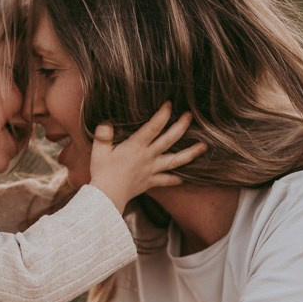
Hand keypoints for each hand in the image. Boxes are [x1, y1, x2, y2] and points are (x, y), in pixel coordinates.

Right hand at [89, 102, 204, 210]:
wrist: (106, 197)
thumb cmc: (101, 173)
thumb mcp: (99, 151)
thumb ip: (103, 135)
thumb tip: (106, 123)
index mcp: (136, 146)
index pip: (153, 127)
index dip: (162, 114)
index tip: (169, 104)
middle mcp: (148, 156)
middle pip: (169, 139)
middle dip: (181, 126)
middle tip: (189, 115)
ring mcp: (152, 170)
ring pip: (175, 160)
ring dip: (191, 152)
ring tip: (203, 146)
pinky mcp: (151, 182)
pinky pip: (168, 180)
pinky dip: (177, 178)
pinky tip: (186, 176)